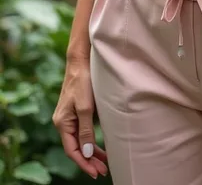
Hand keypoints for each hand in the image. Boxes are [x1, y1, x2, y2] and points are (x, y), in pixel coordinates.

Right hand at [52, 57, 107, 179]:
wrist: (81, 61)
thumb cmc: (83, 82)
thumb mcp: (86, 107)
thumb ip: (86, 130)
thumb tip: (87, 153)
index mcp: (62, 123)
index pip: (72, 150)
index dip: (84, 163)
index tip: (96, 172)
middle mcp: (63, 122)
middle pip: (76, 148)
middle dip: (89, 161)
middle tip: (104, 171)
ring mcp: (69, 117)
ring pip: (80, 141)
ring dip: (91, 152)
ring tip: (105, 162)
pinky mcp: (76, 112)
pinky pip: (82, 132)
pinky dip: (91, 141)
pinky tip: (100, 146)